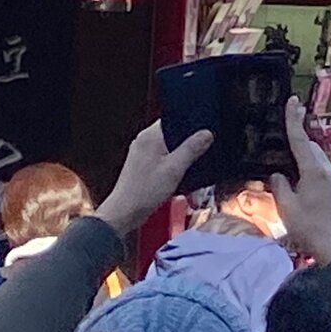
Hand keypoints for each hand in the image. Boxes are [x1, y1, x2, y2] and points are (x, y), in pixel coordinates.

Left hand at [95, 120, 213, 238]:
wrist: (124, 214)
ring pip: (169, 145)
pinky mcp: (142, 166)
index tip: (205, 128)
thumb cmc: (143, 192)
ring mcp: (142, 154)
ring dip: (181, 153)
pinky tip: (180, 173)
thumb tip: (206, 133)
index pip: (174, 117)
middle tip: (201, 149)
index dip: (191, 121)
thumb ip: (192, 148)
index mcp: (149, 136)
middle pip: (173, 132)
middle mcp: (143, 142)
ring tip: (189, 164)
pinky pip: (163, 157)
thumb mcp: (175, 168)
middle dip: (188, 140)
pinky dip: (173, 162)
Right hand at [268, 100, 330, 264]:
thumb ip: (280, 185)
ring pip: (316, 157)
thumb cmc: (307, 227)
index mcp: (314, 171)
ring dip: (303, 157)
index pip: (300, 140)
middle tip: (281, 141)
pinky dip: (308, 167)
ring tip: (287, 168)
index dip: (294, 119)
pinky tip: (298, 179)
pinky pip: (320, 168)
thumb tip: (278, 174)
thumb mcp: (286, 206)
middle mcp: (328, 169)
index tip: (293, 101)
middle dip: (297, 142)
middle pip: (310, 147)